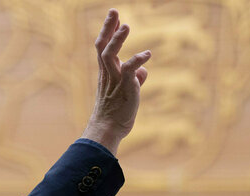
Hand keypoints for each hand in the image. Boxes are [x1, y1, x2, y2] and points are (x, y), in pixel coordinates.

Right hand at [82, 9, 150, 154]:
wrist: (108, 129)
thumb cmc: (116, 113)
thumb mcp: (128, 92)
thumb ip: (134, 79)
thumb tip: (143, 72)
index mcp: (106, 73)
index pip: (103, 48)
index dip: (108, 31)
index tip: (114, 17)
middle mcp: (108, 74)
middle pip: (102, 46)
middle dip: (108, 27)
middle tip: (114, 10)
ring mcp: (115, 81)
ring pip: (110, 55)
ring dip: (117, 39)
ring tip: (126, 26)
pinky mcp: (125, 88)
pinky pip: (128, 70)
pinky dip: (137, 60)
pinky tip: (147, 54)